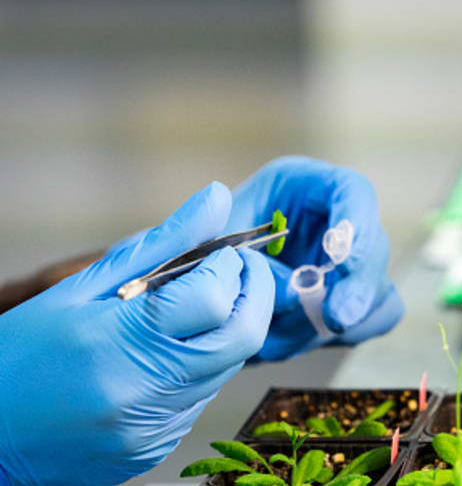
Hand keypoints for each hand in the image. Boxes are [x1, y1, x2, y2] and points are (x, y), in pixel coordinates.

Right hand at [0, 182, 273, 485]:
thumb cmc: (22, 353)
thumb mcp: (83, 287)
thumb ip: (161, 244)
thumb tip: (216, 197)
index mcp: (123, 343)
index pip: (215, 298)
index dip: (230, 267)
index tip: (223, 251)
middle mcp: (148, 394)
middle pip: (243, 337)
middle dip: (254, 294)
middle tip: (240, 268)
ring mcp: (156, 428)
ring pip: (229, 366)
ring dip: (230, 327)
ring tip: (200, 303)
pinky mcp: (157, 448)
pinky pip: (204, 396)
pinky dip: (203, 362)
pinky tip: (175, 346)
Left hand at [224, 156, 402, 360]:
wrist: (205, 278)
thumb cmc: (205, 247)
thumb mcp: (210, 235)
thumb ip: (235, 249)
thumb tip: (271, 264)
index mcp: (306, 185)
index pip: (352, 191)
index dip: (354, 224)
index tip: (340, 259)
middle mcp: (337, 218)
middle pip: (374, 246)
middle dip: (357, 286)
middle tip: (336, 317)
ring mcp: (351, 260)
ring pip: (379, 288)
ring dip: (344, 317)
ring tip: (295, 333)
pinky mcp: (353, 295)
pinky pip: (378, 316)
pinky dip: (349, 332)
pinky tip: (309, 337)